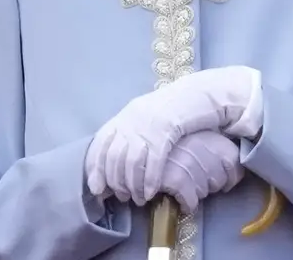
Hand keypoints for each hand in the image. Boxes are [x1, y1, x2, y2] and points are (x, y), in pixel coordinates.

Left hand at [85, 65, 262, 204]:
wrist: (197, 94)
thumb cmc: (173, 110)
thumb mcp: (145, 117)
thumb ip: (130, 134)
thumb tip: (115, 165)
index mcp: (124, 117)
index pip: (100, 145)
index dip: (96, 169)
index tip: (97, 189)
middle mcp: (131, 120)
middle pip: (114, 157)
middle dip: (116, 182)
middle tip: (121, 197)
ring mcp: (148, 126)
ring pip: (131, 162)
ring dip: (132, 185)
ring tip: (137, 199)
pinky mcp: (166, 131)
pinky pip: (153, 161)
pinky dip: (149, 180)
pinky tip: (150, 192)